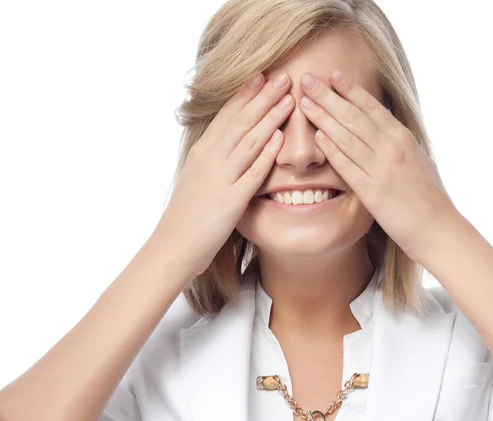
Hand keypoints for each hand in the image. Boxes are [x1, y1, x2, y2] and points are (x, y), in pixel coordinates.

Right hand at [152, 71, 294, 275]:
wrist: (175, 245)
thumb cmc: (188, 215)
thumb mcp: (198, 178)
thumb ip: (214, 160)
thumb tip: (229, 145)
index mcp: (202, 152)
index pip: (226, 115)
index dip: (245, 94)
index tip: (262, 75)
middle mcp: (210, 159)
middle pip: (240, 121)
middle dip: (263, 96)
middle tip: (284, 76)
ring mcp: (220, 179)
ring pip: (248, 141)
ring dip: (270, 117)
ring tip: (288, 99)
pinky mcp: (231, 201)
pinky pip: (252, 173)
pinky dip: (266, 153)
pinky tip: (280, 138)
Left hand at [298, 69, 463, 261]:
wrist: (438, 228)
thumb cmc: (428, 197)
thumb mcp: (417, 160)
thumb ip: (398, 144)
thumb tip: (384, 129)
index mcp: (403, 137)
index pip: (372, 107)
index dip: (350, 89)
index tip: (333, 73)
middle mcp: (392, 148)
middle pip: (353, 115)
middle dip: (327, 95)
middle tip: (306, 78)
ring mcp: (381, 169)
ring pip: (347, 136)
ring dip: (323, 117)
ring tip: (304, 102)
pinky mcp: (372, 192)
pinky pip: (347, 166)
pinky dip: (331, 149)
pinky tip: (317, 137)